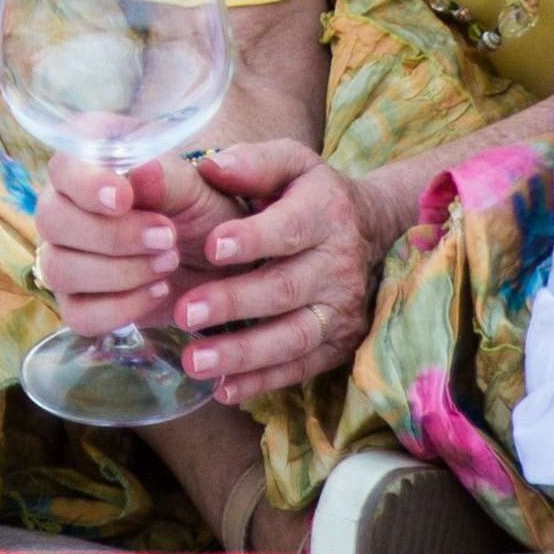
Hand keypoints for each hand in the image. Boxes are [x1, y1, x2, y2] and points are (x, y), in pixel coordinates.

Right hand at [33, 151, 223, 334]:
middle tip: (168, 237)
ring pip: (59, 269)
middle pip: (52, 221)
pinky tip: (157, 291)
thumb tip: (142, 171)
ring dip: (120, 272)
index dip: (86, 184)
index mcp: (88, 163)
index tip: (123, 199)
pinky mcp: (77, 302)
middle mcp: (64, 208)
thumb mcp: (197, 187)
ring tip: (169, 262)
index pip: (62, 166)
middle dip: (112, 235)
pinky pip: (78, 314)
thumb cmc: (200, 208)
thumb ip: (168, 179)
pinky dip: (120, 308)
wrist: (219, 259)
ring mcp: (64, 257)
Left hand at [131, 139, 382, 402]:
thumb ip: (251, 164)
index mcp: (324, 212)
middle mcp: (339, 264)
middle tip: (184, 312)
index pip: (290, 227)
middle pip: (286, 288)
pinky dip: (262, 382)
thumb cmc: (308, 194)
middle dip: (234, 302)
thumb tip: (211, 167)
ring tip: (194, 361)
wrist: (369, 231)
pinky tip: (223, 390)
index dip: (253, 238)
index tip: (212, 246)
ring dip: (243, 353)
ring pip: (294, 336)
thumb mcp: (289, 165)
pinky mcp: (337, 344)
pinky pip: (300, 368)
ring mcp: (341, 309)